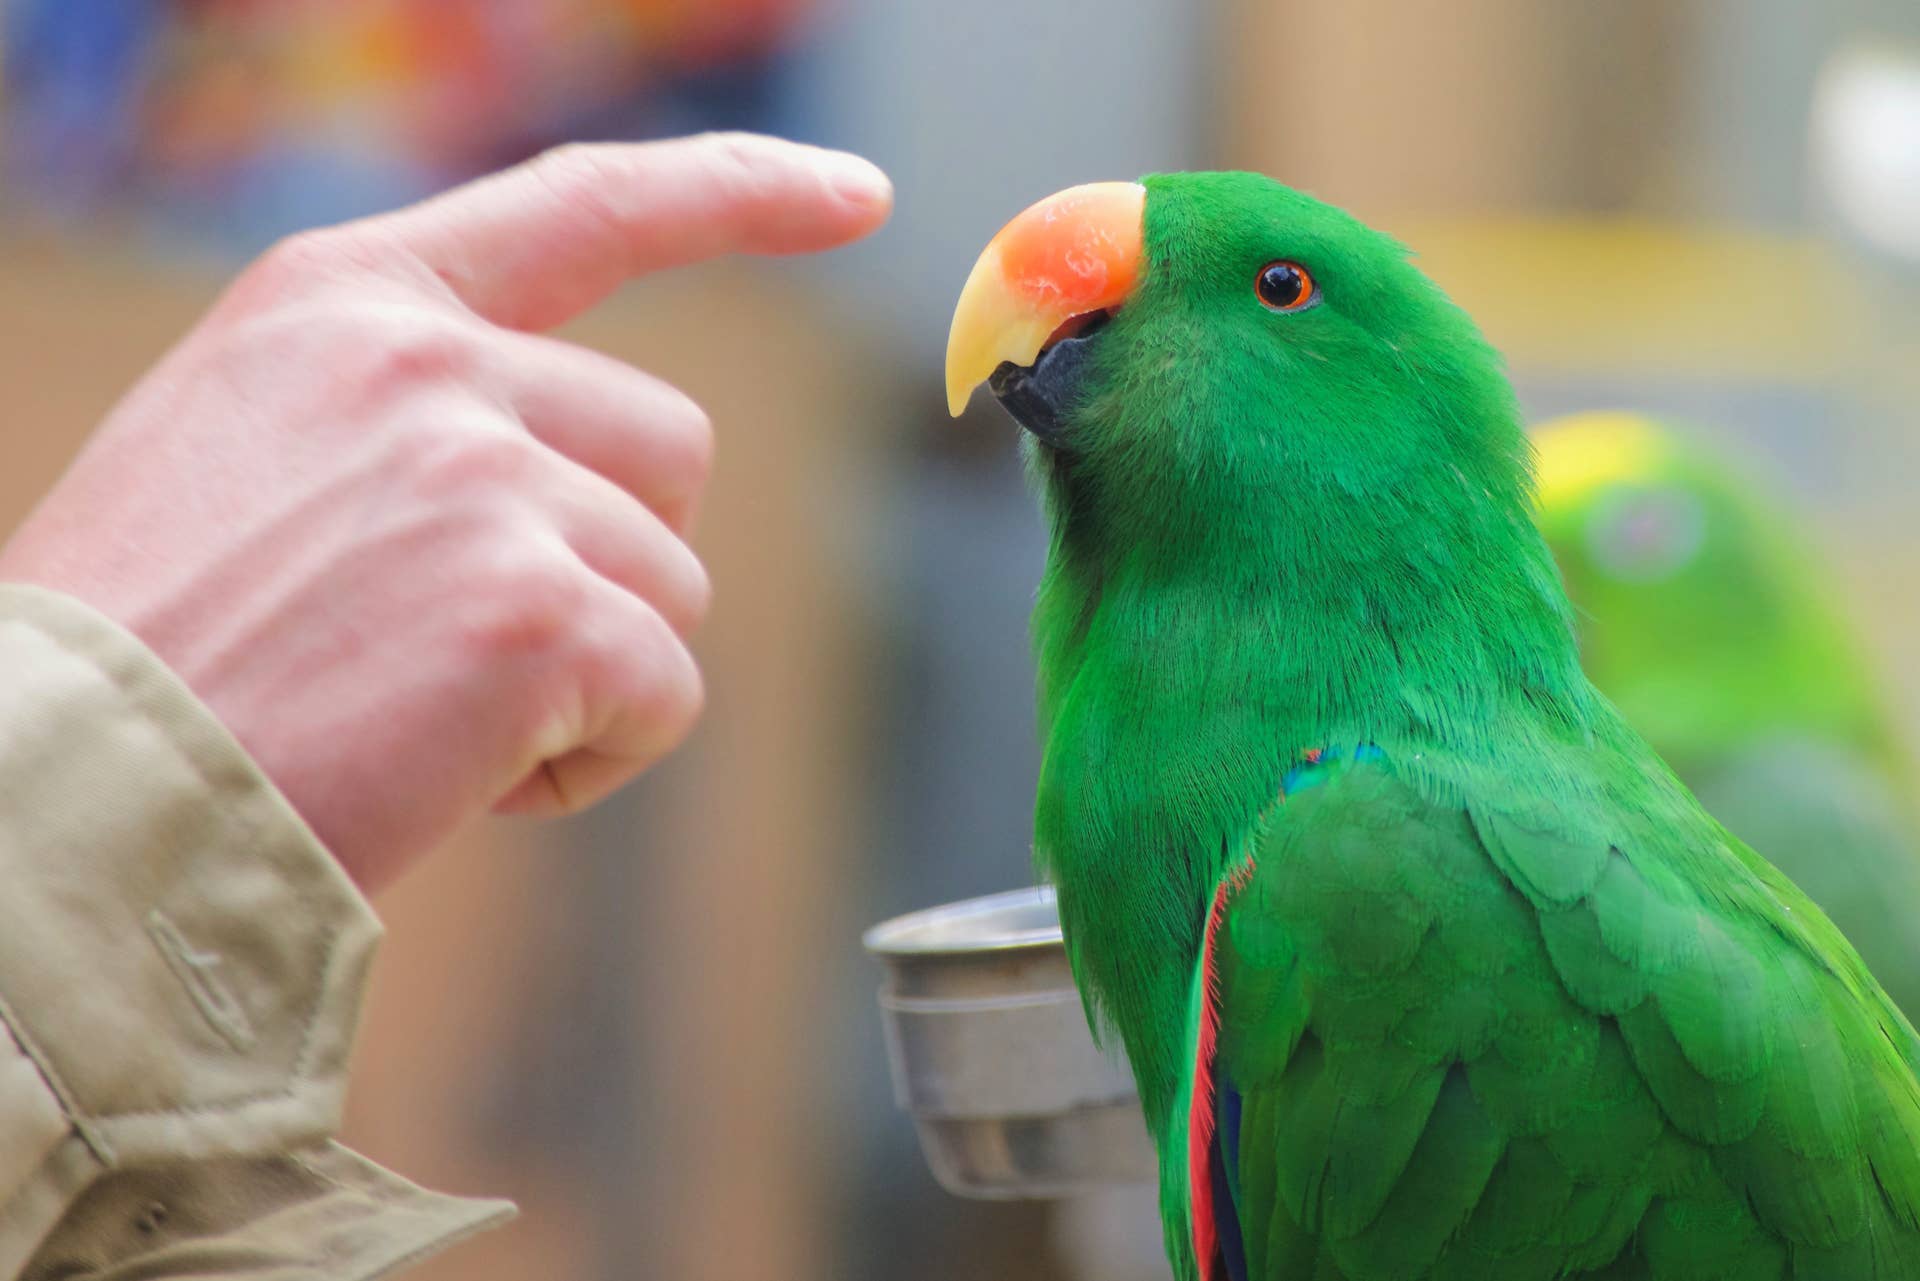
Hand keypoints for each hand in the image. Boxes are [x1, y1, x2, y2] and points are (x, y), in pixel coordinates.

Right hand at [0, 133, 891, 889]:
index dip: (741, 194)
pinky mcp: (536, 610)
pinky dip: (595, 756)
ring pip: (673, 583)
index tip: (856, 200)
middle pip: (667, 449)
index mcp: (346, 303)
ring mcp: (487, 478)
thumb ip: (412, 418)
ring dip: (590, 670)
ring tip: (428, 718)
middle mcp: (428, 365)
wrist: (64, 809)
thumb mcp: (253, 455)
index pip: (588, 209)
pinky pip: (665, 692)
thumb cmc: (152, 662)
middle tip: (467, 650)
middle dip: (610, 557)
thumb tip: (574, 469)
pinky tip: (463, 778)